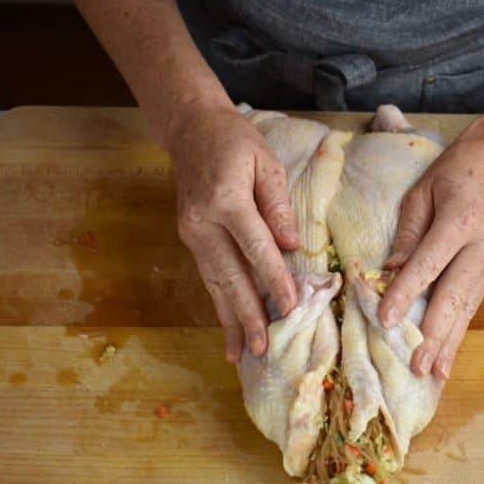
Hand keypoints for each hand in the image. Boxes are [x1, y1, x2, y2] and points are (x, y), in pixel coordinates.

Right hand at [164, 101, 299, 362]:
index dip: (274, 278)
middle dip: (247, 314)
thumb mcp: (265, 162)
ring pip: (214, 283)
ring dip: (229, 320)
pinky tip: (228, 328)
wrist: (191, 130)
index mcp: (225, 199)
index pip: (255, 246)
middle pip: (229, 275)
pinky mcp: (190, 239)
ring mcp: (191, 233)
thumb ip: (278, 204)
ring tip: (241, 353)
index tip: (291, 305)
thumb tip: (293, 245)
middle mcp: (202, 222)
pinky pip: (208, 276)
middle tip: (262, 347)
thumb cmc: (235, 142)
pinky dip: (219, 304)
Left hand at [377, 122, 483, 378]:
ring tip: (435, 372)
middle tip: (418, 366)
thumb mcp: (421, 193)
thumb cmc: (454, 172)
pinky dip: (459, 329)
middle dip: (435, 334)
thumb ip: (407, 235)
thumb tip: (389, 274)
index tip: (387, 320)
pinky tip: (448, 353)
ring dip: (450, 342)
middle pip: (455, 296)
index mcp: (460, 220)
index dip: (406, 293)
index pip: (429, 264)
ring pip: (468, 307)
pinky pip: (472, 302)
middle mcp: (482, 245)